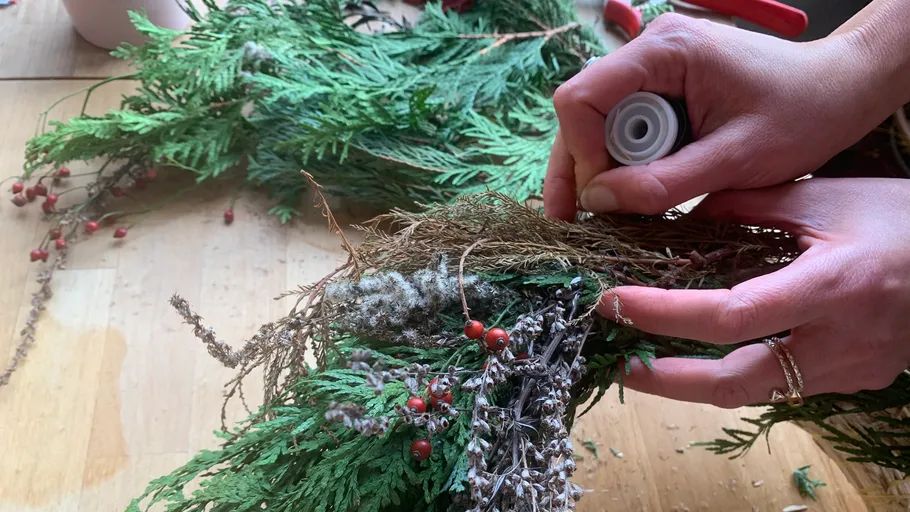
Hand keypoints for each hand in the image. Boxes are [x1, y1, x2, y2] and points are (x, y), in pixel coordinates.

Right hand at [544, 13, 900, 220]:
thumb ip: (661, 183)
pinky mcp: (662, 86)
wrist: (841, 92)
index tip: (603, 198)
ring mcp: (654, 67)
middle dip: (583, 167)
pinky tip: (635, 190)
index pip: (581, 98)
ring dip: (603, 167)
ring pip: (597, 123)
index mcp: (664, 52)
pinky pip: (623, 126)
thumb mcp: (733, 160)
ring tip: (612, 211)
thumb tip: (595, 200)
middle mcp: (649, 50)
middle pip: (582, 113)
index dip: (581, 153)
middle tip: (587, 219)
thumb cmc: (802, 116)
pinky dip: (624, 162)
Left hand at [598, 178, 909, 407]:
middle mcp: (838, 342)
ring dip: (696, 384)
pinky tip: (706, 357)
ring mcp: (849, 370)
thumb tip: (685, 214)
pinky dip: (738, 373)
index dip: (662, 315)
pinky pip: (783, 386)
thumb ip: (749, 204)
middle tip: (618, 365)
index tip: (613, 304)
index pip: (728, 316)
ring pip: (756, 393)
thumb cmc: (900, 219)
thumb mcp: (825, 197)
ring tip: (647, 365)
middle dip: (667, 383)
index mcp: (830, 287)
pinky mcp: (854, 379)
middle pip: (735, 384)